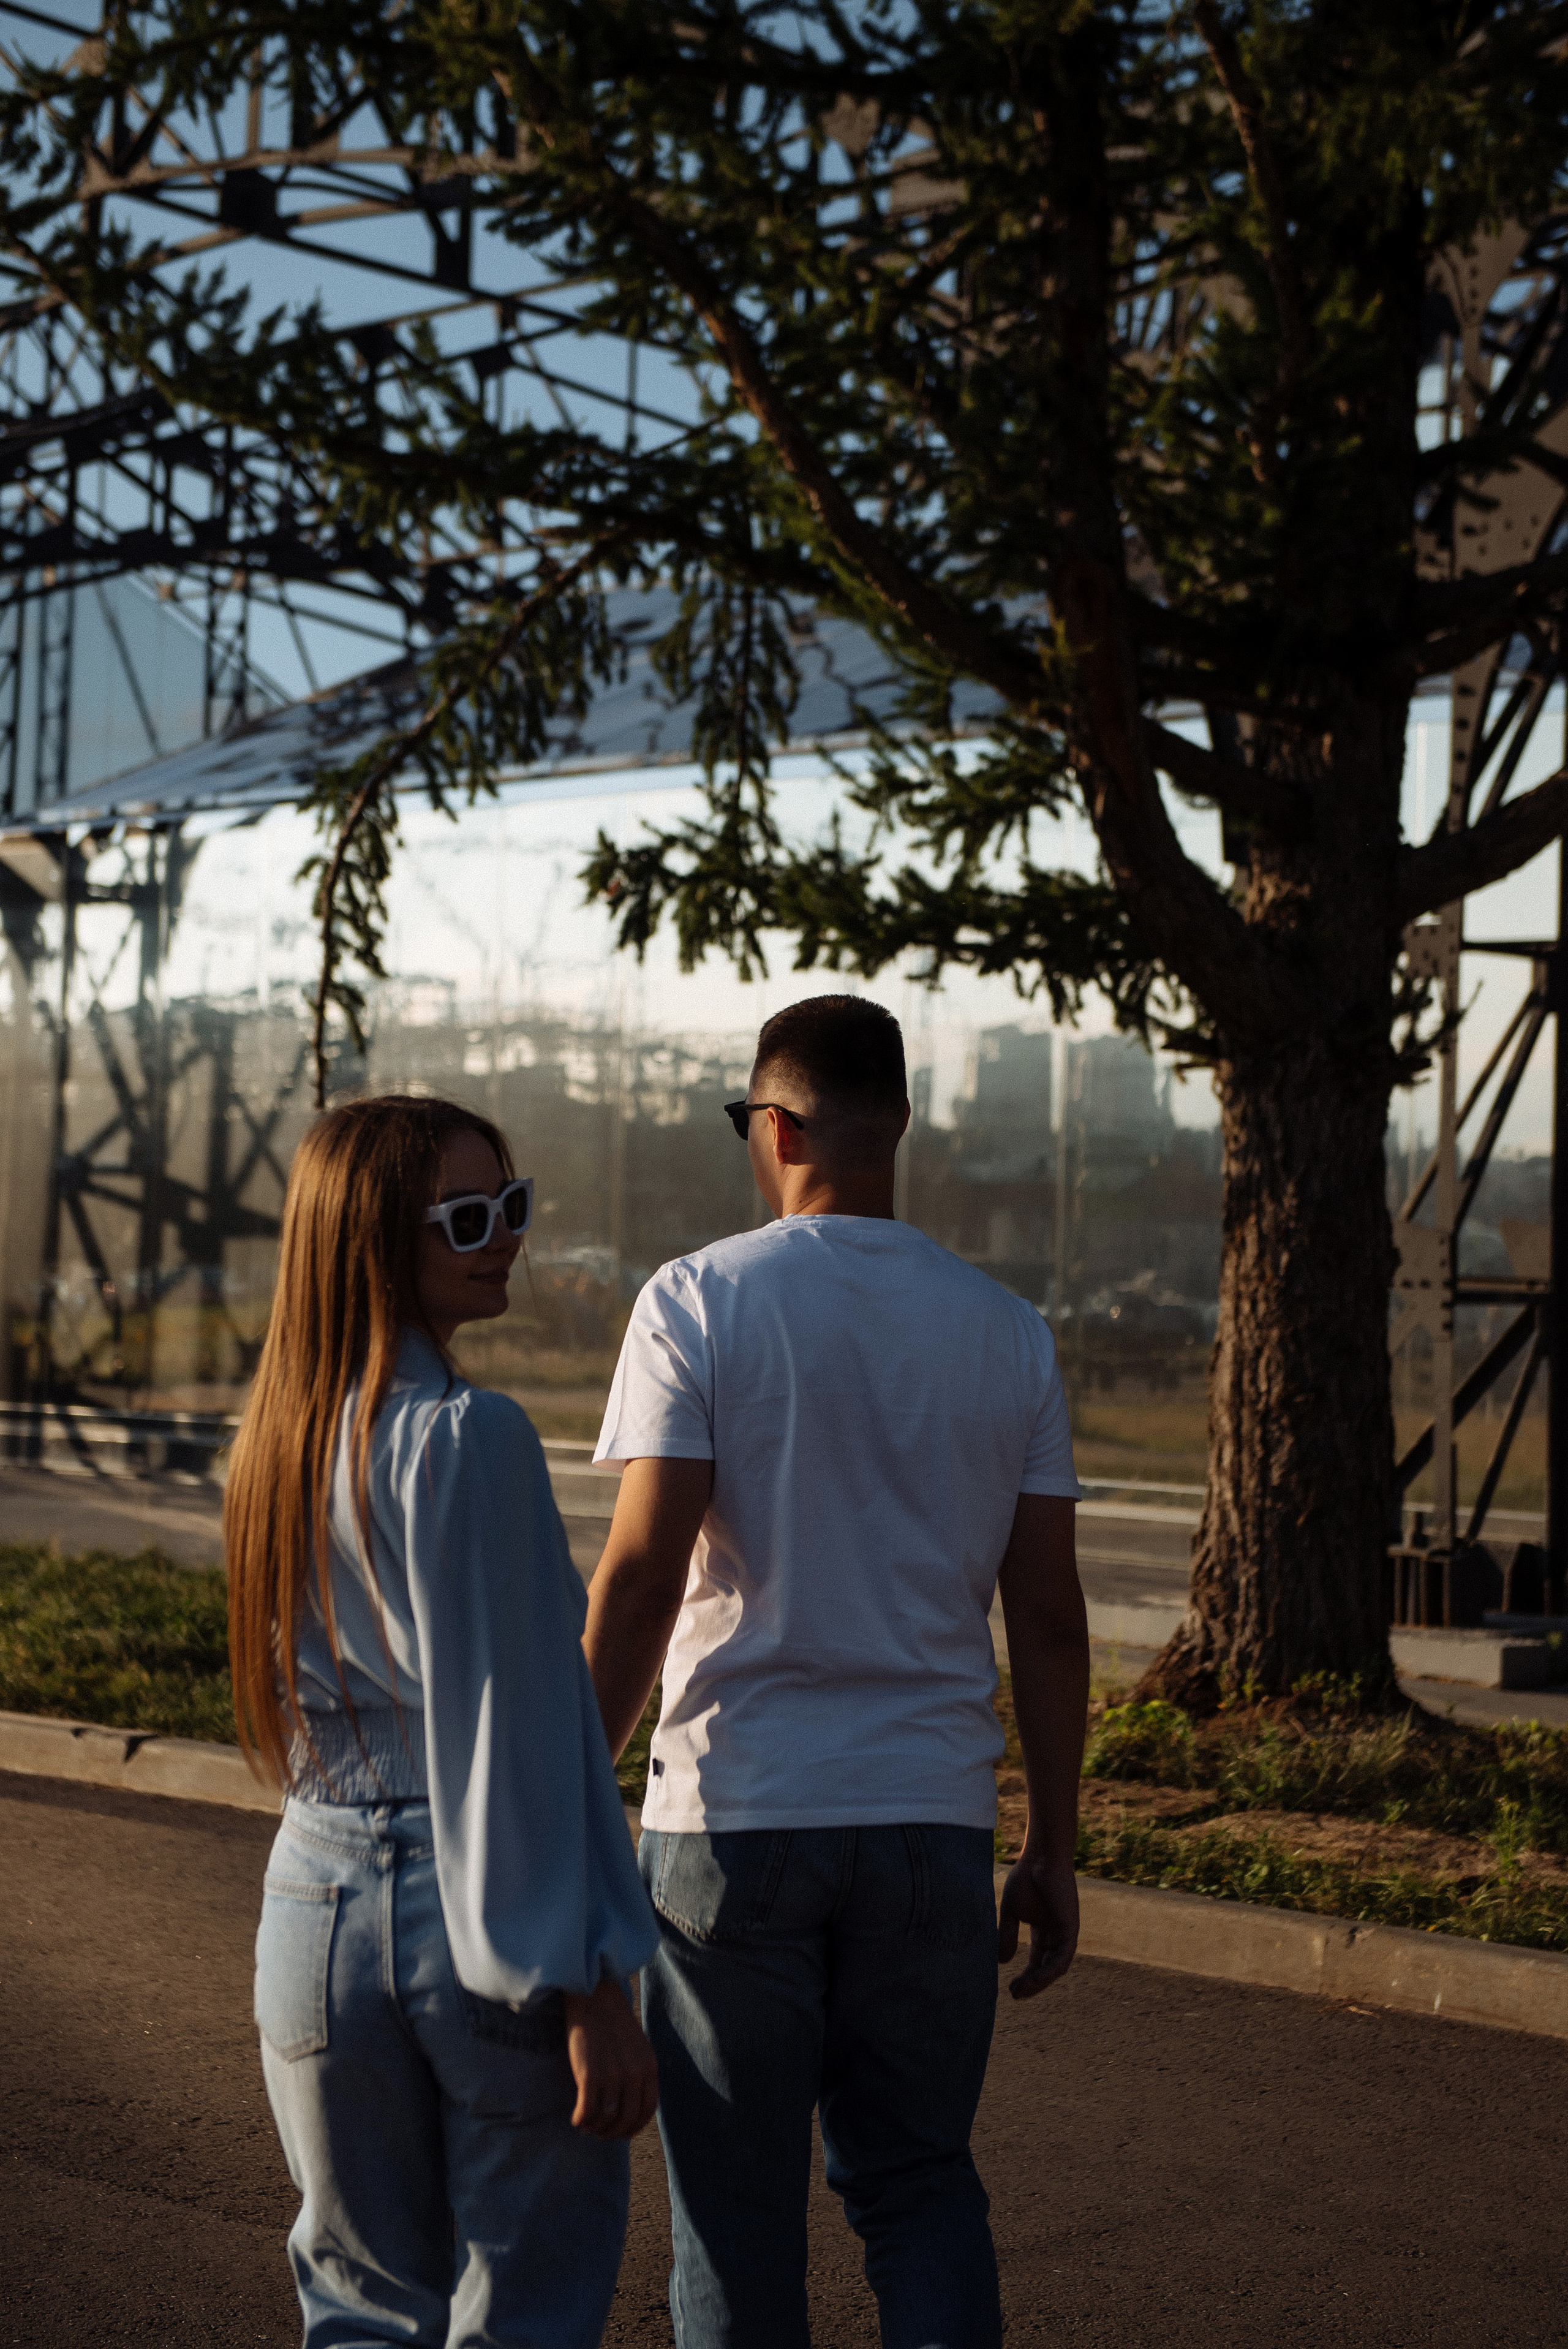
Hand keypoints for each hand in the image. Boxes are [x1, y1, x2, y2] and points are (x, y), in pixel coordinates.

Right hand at [563, 1976, 658, 2137]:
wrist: (594, 1996)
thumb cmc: (612, 2021)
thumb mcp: (637, 2046)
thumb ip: (638, 2071)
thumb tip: (630, 2103)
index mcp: (649, 2066)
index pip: (647, 2110)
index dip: (634, 2127)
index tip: (622, 2132)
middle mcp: (634, 2074)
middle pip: (626, 2119)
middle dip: (613, 2132)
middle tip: (600, 2133)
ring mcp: (613, 2075)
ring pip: (606, 2118)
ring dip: (595, 2128)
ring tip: (587, 2125)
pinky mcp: (590, 2075)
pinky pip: (587, 2111)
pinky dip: (581, 2120)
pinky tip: (576, 2119)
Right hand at [997, 1846, 1078, 2000]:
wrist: (1040, 1857)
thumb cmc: (1026, 1878)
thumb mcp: (1011, 1912)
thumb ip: (1006, 1936)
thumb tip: (1000, 1962)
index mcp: (1043, 1929)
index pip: (1037, 1960)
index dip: (1026, 1976)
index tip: (1011, 1989)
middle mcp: (1056, 1934)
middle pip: (1046, 1967)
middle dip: (1032, 1983)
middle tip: (1016, 1995)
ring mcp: (1065, 1932)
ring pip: (1055, 1966)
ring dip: (1040, 1981)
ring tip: (1022, 1990)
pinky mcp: (1071, 1929)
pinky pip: (1063, 1957)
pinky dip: (1049, 1970)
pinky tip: (1034, 1978)